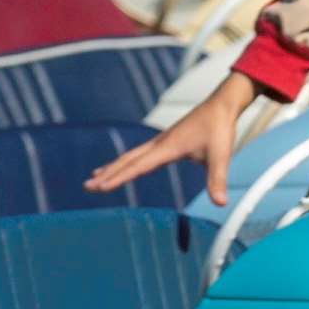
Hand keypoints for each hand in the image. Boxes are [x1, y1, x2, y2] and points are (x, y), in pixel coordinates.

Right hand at [86, 76, 259, 202]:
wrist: (221, 105)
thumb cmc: (220, 128)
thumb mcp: (221, 156)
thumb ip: (217, 180)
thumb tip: (220, 203)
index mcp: (168, 147)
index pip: (138, 166)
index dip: (119, 178)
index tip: (101, 187)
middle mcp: (159, 144)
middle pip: (127, 160)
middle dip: (106, 174)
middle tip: (87, 186)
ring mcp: (160, 142)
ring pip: (130, 156)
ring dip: (112, 167)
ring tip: (94, 177)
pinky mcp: (165, 142)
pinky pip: (139, 154)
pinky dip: (126, 161)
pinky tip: (122, 166)